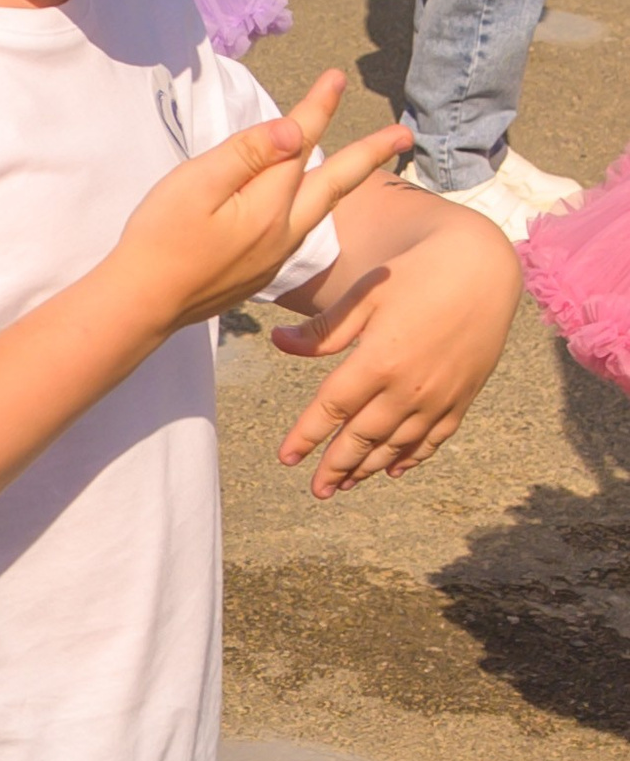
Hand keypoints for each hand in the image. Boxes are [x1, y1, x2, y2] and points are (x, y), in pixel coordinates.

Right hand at [112, 70, 410, 334]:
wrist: (144, 302)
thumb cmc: (160, 238)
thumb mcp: (197, 184)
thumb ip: (247, 154)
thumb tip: (294, 130)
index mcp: (269, 206)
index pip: (300, 143)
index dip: (318, 107)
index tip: (337, 77)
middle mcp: (284, 232)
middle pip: (335, 182)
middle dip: (370, 153)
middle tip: (404, 135)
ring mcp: (275, 255)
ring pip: (321, 206)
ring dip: (346, 179)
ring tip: (366, 162)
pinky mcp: (261, 270)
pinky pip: (302, 227)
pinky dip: (317, 202)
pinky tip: (311, 200)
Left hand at [269, 206, 518, 496]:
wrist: (483, 271)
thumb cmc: (417, 274)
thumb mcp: (365, 295)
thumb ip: (324, 329)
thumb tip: (278, 343)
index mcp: (379, 361)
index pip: (332, 408)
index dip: (306, 435)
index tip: (285, 458)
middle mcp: (409, 388)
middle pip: (363, 437)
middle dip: (337, 466)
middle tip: (317, 490)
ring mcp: (439, 398)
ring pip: (397, 445)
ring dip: (369, 467)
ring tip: (345, 485)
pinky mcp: (462, 399)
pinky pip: (433, 440)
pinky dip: (411, 458)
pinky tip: (393, 469)